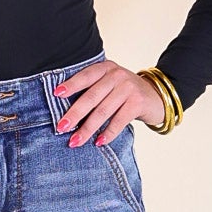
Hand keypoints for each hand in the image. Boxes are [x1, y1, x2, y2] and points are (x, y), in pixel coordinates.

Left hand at [50, 59, 164, 145]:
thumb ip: (93, 89)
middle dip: (74, 114)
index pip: (85, 76)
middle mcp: (117, 75)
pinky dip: (107, 133)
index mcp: (106, 68)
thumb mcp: (110, 84)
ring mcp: (128, 88)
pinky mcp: (138, 103)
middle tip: (61, 127)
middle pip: (91, 96)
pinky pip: (119, 120)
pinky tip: (98, 142)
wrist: (156, 96)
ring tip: (75, 141)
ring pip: (103, 111)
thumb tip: (65, 113)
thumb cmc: (125, 93)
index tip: (56, 95)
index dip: (71, 85)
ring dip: (87, 128)